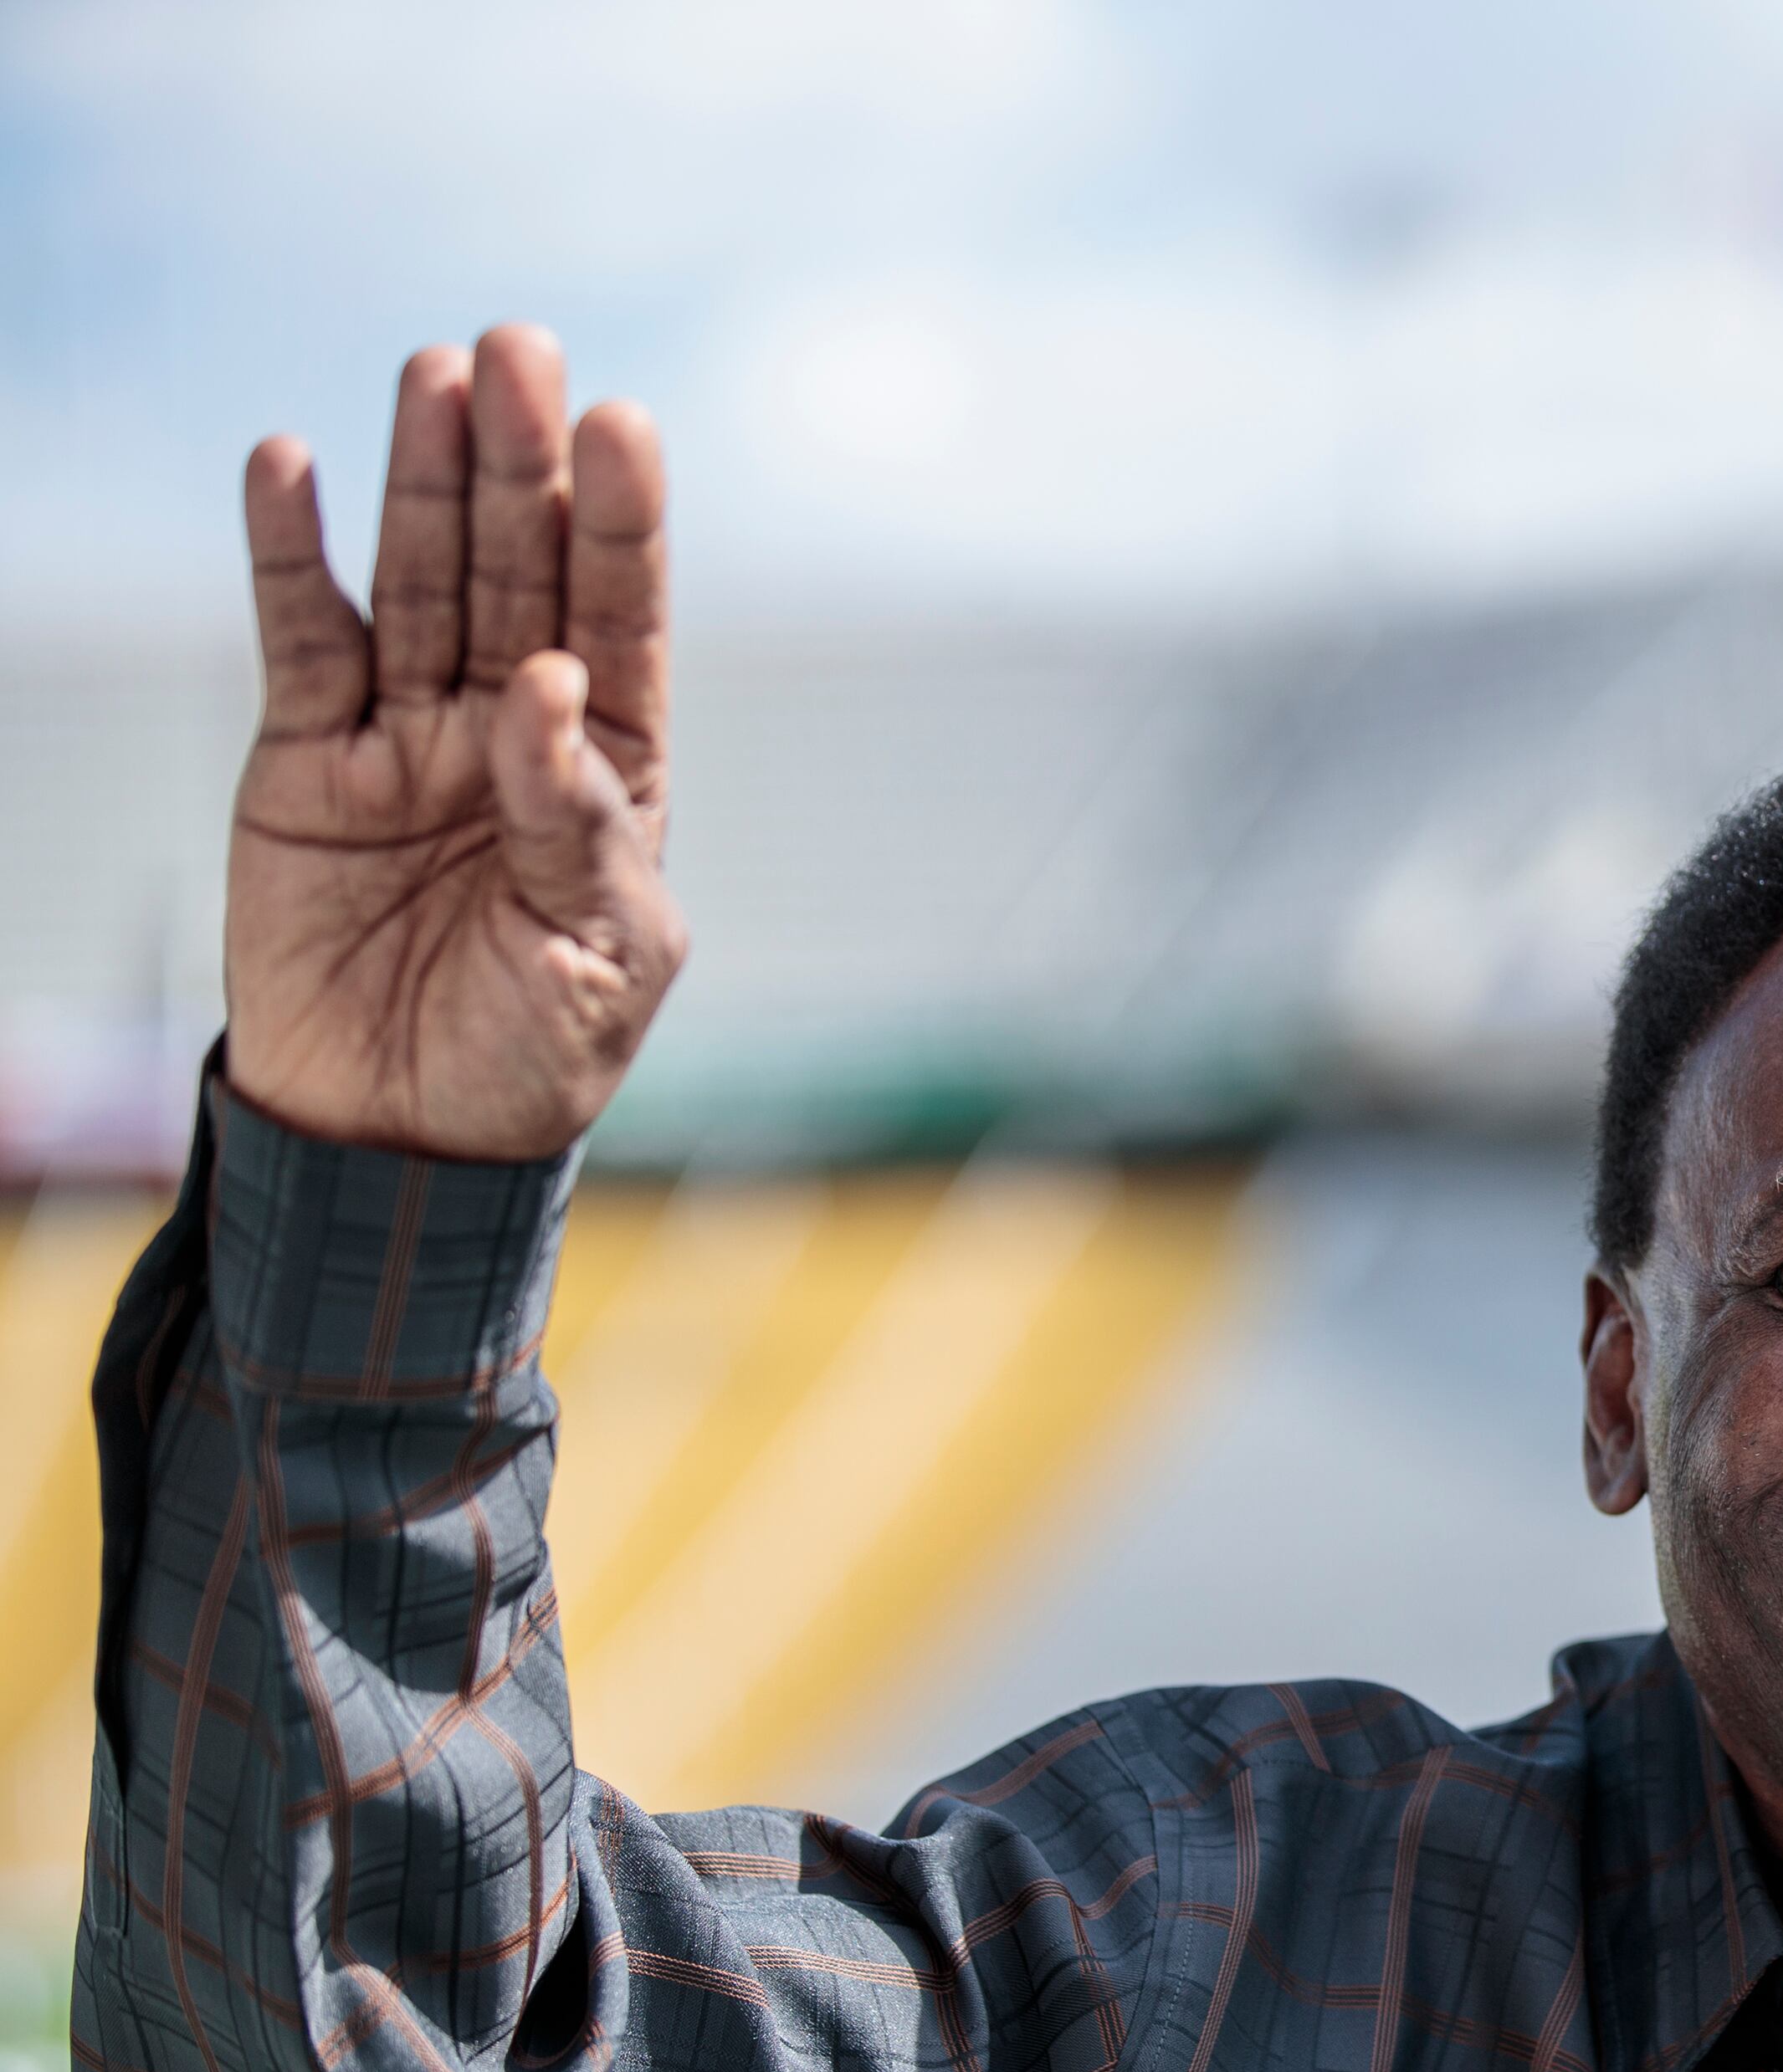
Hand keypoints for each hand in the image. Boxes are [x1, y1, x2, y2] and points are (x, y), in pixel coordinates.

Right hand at [224, 325, 682, 1161]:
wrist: (400, 1141)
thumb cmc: (531, 1059)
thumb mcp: (597, 959)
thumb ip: (580, 829)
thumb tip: (555, 692)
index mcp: (613, 775)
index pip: (624, 623)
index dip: (623, 526)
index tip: (624, 425)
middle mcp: (516, 733)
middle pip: (520, 574)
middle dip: (521, 467)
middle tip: (521, 349)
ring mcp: (408, 737)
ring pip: (420, 583)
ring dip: (425, 479)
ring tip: (433, 371)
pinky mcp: (306, 762)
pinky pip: (302, 638)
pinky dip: (290, 553)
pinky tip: (287, 462)